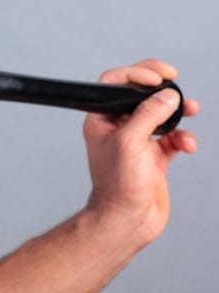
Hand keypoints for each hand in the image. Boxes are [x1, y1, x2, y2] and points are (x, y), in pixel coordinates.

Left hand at [83, 59, 199, 245]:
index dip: (134, 73)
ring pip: (160, 116)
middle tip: (174, 79)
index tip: (157, 75)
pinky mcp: (154, 157)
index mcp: (101, 120)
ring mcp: (137, 142)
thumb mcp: (130, 141)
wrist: (128, 219)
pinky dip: (182, 137)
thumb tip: (167, 95)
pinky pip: (172, 138)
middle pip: (138, 95)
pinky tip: (187, 145)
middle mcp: (117, 128)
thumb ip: (148, 114)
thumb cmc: (118, 184)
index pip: (113, 84)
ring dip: (177, 111)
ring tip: (192, 108)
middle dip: (160, 88)